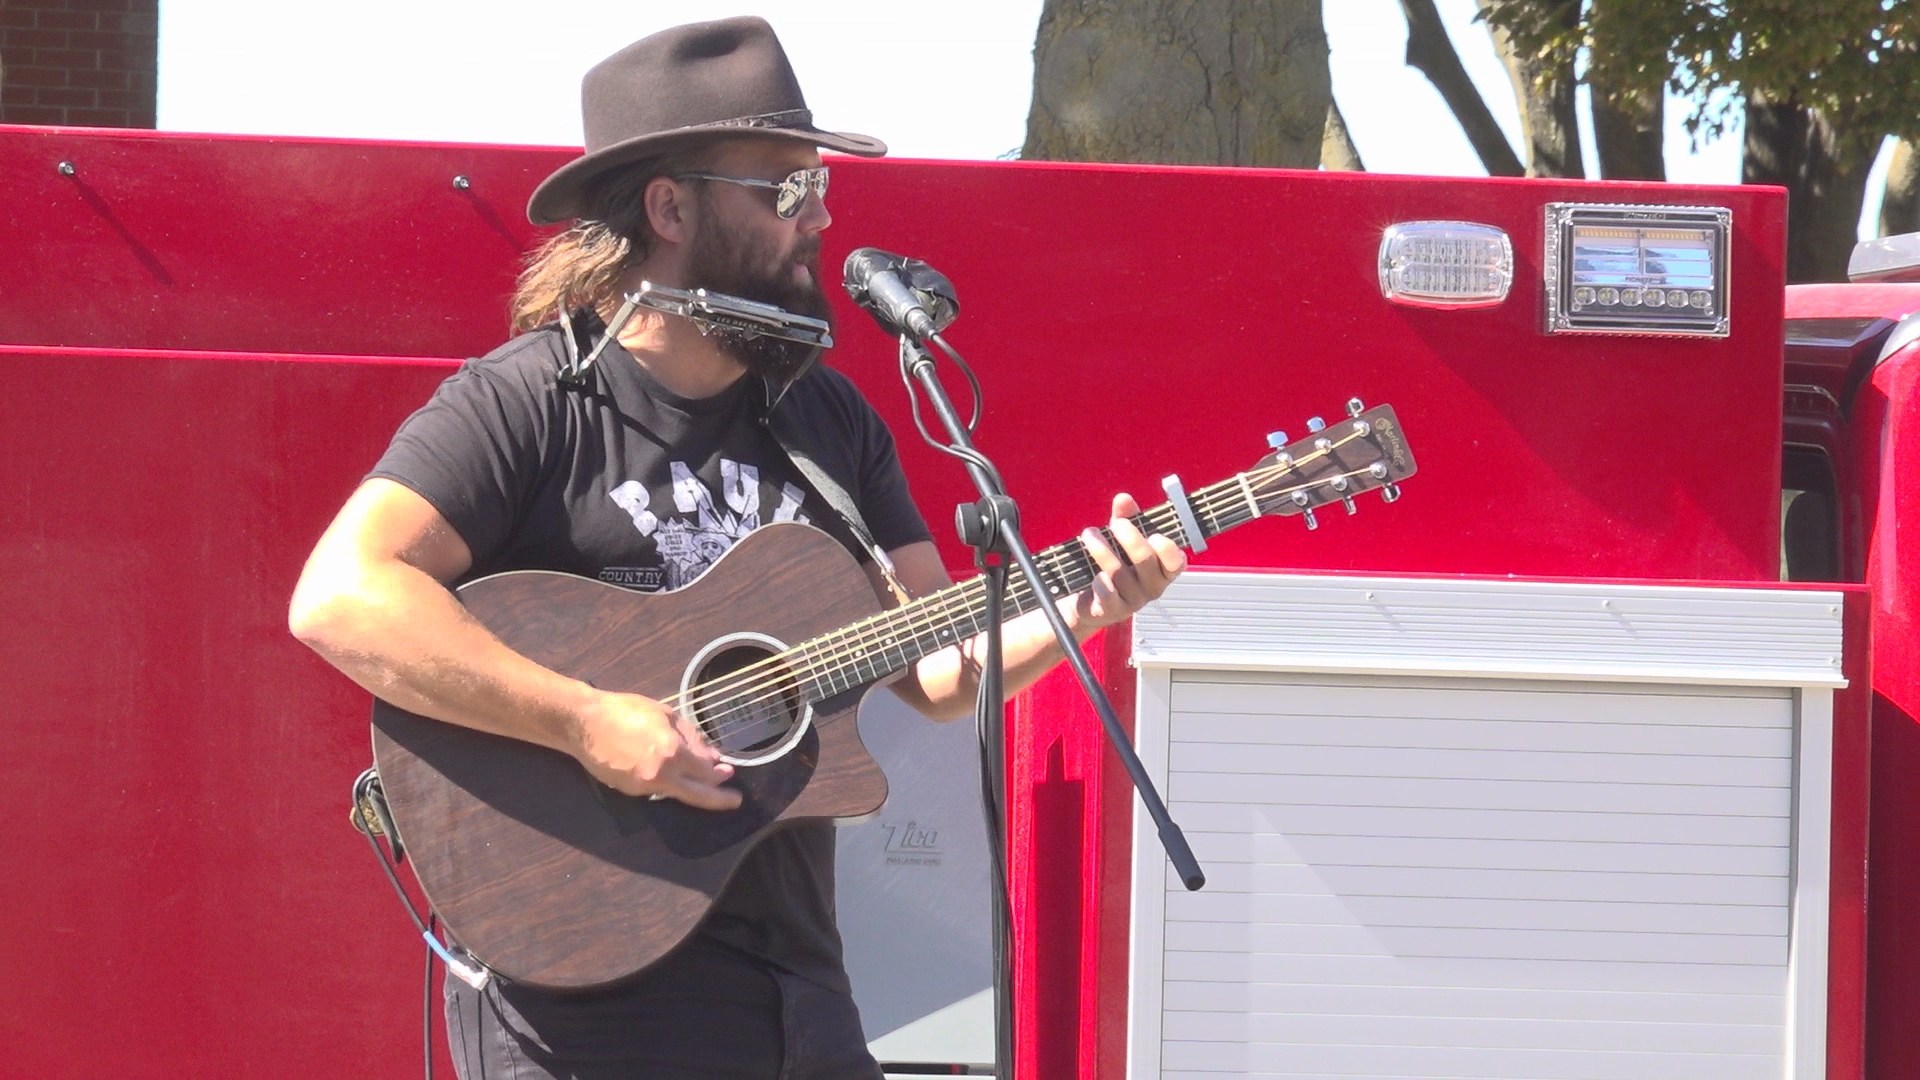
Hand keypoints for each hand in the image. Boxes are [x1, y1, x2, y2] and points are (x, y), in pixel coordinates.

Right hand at [570, 691, 741, 809]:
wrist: (584, 724)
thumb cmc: (625, 711)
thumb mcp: (664, 714)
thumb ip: (692, 737)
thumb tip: (712, 755)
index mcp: (672, 752)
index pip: (705, 771)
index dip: (719, 772)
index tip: (727, 769)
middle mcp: (660, 775)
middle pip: (698, 795)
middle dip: (720, 799)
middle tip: (735, 800)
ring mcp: (644, 787)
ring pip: (677, 794)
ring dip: (694, 789)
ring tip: (706, 782)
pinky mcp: (630, 791)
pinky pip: (658, 790)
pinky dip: (671, 784)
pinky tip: (676, 776)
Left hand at [1070, 493, 1186, 631]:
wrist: (1086, 603)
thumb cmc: (1111, 566)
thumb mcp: (1119, 540)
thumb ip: (1125, 519)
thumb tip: (1124, 499)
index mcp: (1160, 569)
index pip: (1176, 563)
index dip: (1169, 550)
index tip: (1155, 535)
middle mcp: (1151, 587)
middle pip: (1146, 561)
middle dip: (1131, 539)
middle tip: (1116, 524)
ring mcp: (1132, 601)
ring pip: (1121, 572)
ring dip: (1102, 550)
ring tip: (1089, 534)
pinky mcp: (1111, 611)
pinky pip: (1107, 593)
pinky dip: (1099, 581)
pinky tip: (1092, 574)